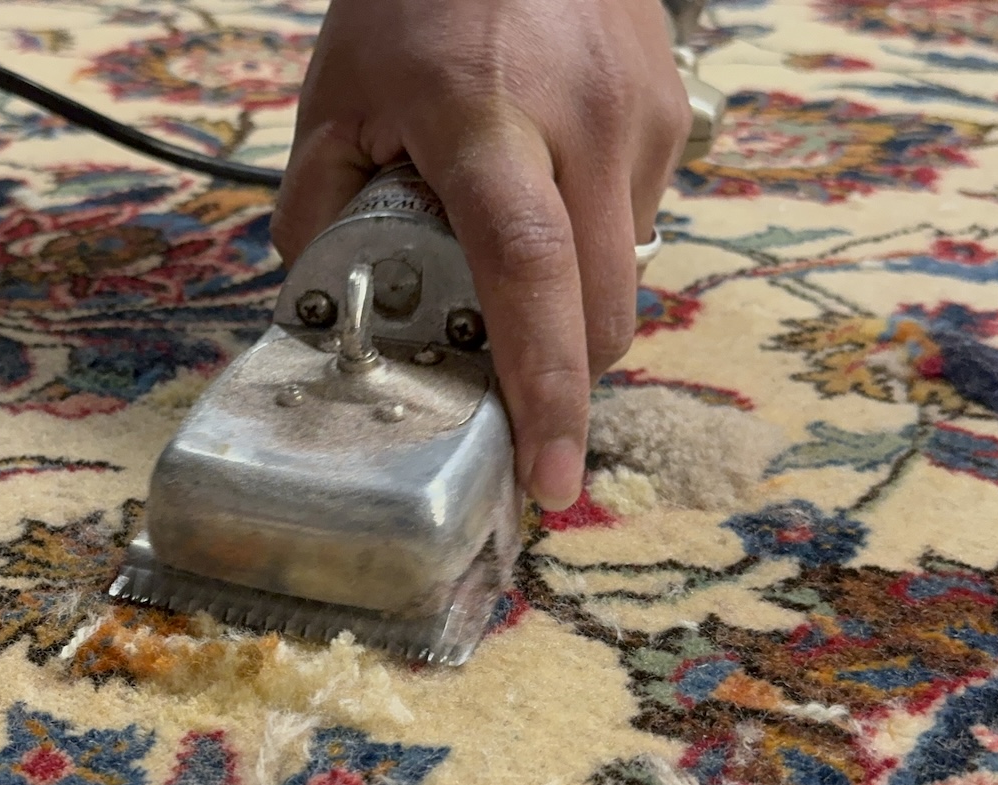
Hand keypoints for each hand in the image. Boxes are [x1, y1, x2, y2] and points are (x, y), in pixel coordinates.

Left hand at [271, 0, 690, 511]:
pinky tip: (545, 188)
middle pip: (601, 309)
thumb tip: (327, 305)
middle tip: (505, 387)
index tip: (549, 477)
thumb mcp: (335, 94)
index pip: (530, 278)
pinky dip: (590, 238)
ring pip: (625, 274)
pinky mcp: (675, 111)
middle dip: (562, 374)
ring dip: (571, 301)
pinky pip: (638, 219)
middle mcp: (586, 124)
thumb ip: (323, 206)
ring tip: (508, 244)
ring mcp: (645, 116)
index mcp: (487, 122)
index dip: (546, 391)